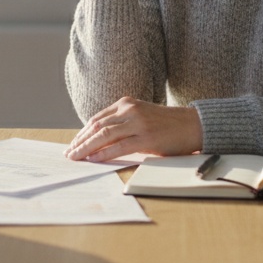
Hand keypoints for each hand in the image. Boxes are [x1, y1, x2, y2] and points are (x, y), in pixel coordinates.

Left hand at [64, 96, 203, 161]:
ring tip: (76, 157)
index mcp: (126, 103)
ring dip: (86, 148)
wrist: (193, 124)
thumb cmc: (166, 124)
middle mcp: (130, 110)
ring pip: (104, 135)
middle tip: (69, 153)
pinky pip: (119, 146)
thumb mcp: (141, 116)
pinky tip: (93, 159)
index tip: (73, 144)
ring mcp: (138, 123)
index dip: (82, 133)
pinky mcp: (147, 138)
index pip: (97, 119)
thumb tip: (99, 140)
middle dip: (80, 141)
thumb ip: (122, 122)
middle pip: (97, 126)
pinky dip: (104, 153)